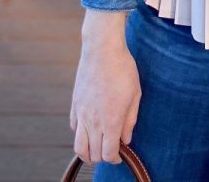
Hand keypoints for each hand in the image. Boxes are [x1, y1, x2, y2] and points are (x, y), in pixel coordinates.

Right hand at [69, 37, 140, 165]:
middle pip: (93, 154)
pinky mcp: (74, 105)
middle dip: (103, 156)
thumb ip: (130, 121)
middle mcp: (93, 121)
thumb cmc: (123, 70)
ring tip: (97, 147)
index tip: (120, 155)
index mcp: (110, 121)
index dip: (115, 159)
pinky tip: (90, 128)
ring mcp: (81, 114)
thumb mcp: (135, 95)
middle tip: (112, 149)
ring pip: (78, 146)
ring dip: (88, 152)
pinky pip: (74, 128)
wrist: (102, 50)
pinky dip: (81, 134)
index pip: (108, 154)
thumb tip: (126, 139)